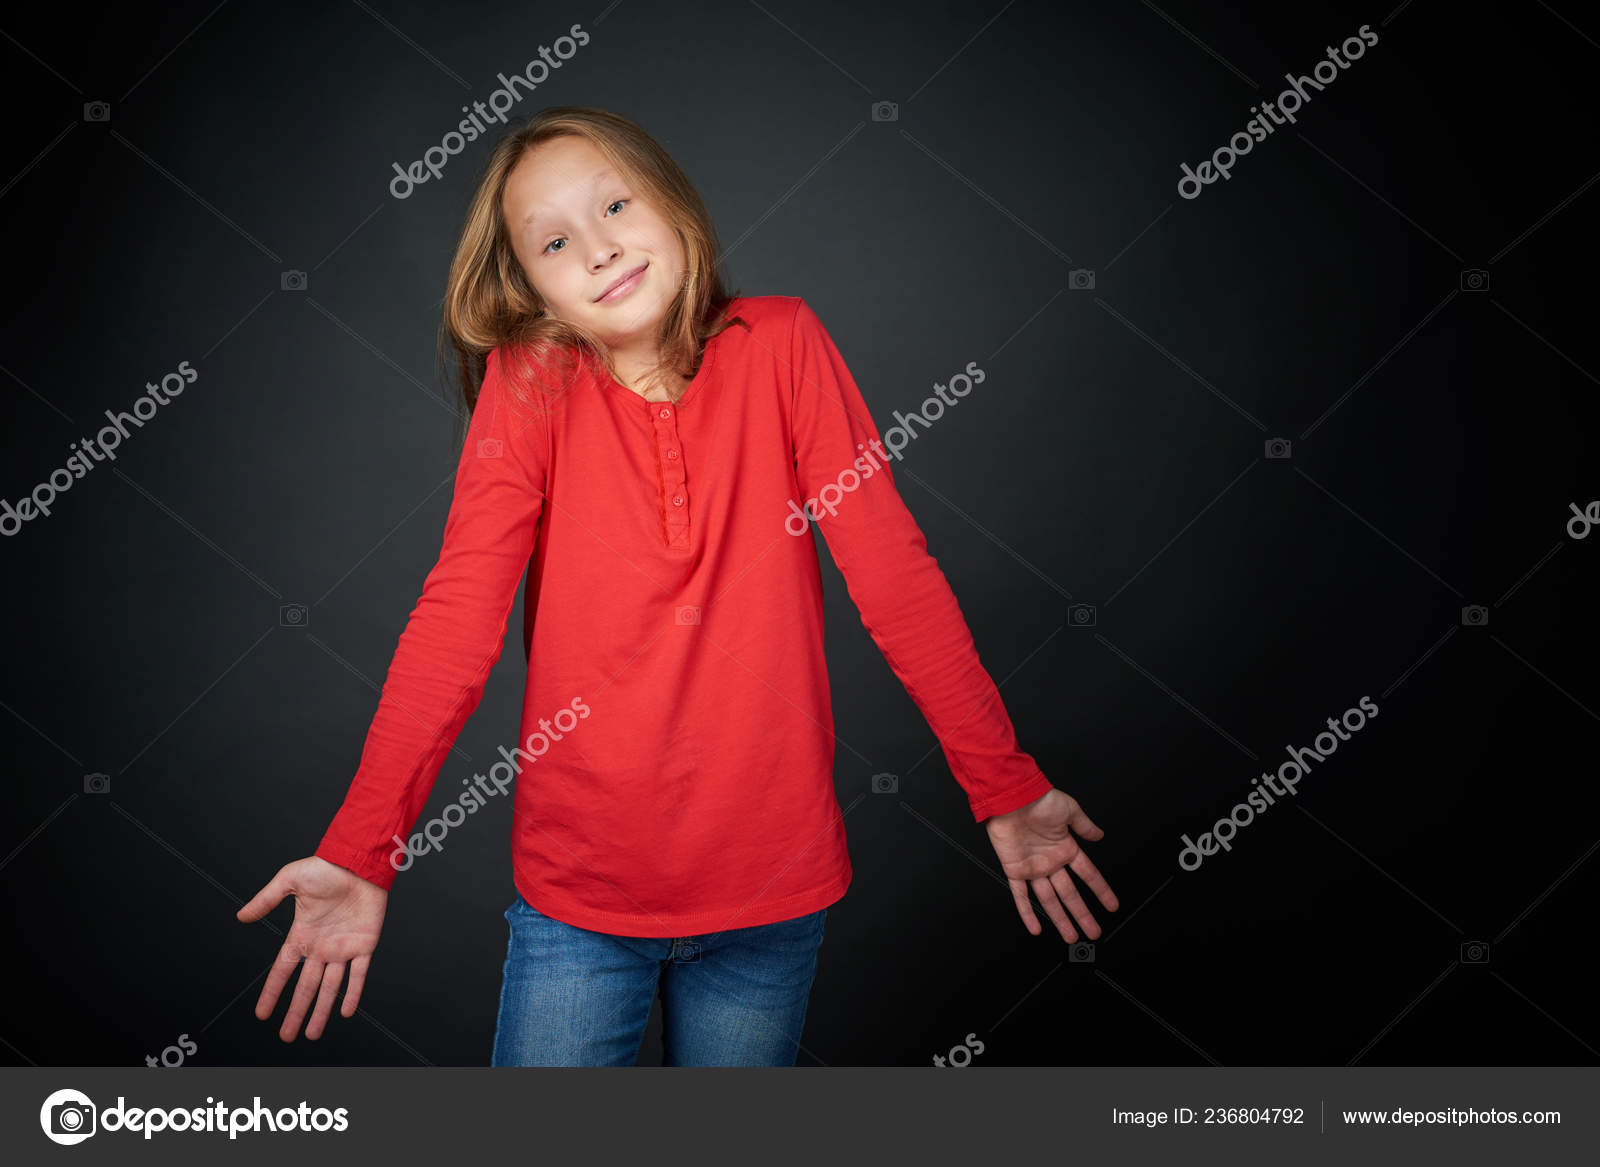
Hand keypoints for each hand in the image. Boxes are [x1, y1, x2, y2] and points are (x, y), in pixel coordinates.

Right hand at [236, 856, 387, 1041]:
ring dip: (321, 1011)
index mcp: (302, 934)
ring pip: (330, 987)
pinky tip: (345, 1012)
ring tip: (310, 1035)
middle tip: (286, 1037)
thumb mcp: (289, 881)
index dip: (272, 991)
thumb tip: (240, 917)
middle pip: (306, 987)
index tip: (261, 1014)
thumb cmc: (325, 867)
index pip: (283, 969)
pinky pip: (358, 974)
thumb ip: (266, 899)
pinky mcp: (365, 944)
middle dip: (295, 1012)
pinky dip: (352, 993)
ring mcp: (343, 947)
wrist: (359, 860)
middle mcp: (321, 947)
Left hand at [985, 787, 1117, 941]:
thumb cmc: (1038, 799)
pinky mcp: (1015, 870)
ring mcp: (1033, 868)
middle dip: (1082, 914)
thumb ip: (1085, 826)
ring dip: (1060, 919)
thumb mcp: (1070, 810)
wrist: (1012, 796)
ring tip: (1071, 936)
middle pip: (1070, 894)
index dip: (1101, 891)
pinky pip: (1021, 896)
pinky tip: (1035, 927)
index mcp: (1065, 848)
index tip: (1111, 905)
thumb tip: (1100, 834)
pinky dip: (1027, 912)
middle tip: (1093, 931)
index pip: (1088, 875)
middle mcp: (1051, 861)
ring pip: (1049, 900)